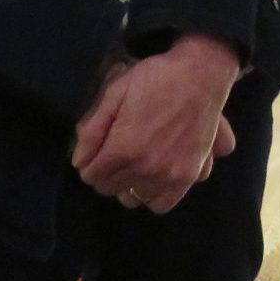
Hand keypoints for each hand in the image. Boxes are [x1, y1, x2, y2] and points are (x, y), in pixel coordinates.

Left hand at [71, 33, 240, 213]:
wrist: (200, 76)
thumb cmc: (154, 79)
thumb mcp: (114, 93)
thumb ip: (92, 130)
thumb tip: (79, 162)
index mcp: (123, 147)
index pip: (92, 175)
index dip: (89, 164)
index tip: (94, 154)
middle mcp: (145, 167)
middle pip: (109, 188)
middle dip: (105, 173)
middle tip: (112, 156)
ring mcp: (168, 175)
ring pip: (132, 199)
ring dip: (127, 185)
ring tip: (132, 167)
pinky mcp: (188, 177)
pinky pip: (162, 204)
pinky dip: (152, 196)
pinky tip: (152, 179)